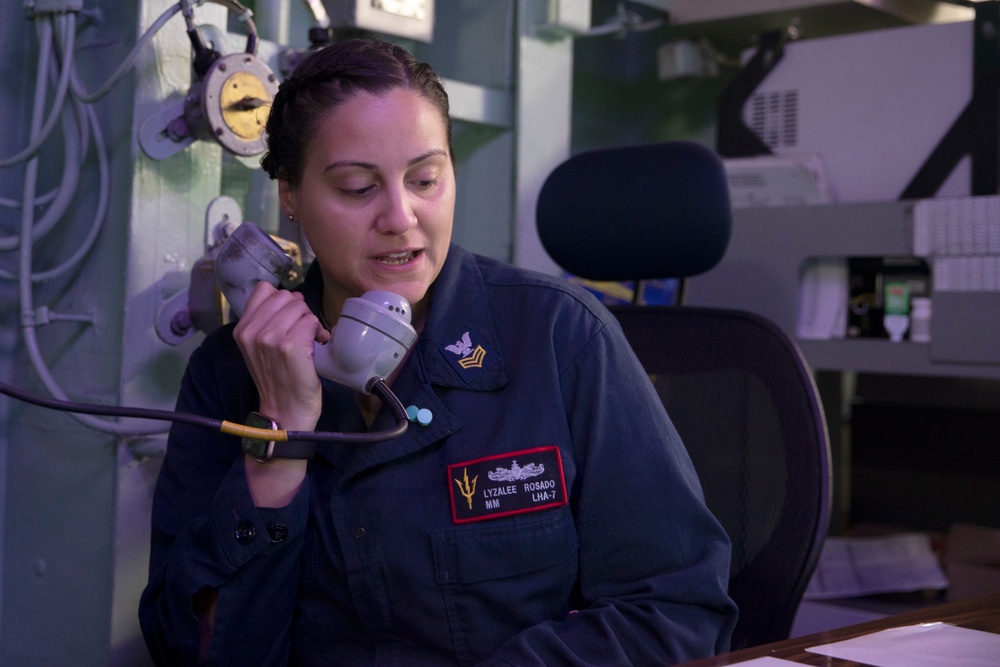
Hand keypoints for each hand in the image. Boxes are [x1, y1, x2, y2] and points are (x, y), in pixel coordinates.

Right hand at [233, 282, 330, 430]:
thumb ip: (265, 322)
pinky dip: (319, 331)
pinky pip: (310, 321)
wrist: (285, 411)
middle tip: (304, 331)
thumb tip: (291, 298)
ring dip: (311, 321)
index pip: (264, 289)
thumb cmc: (278, 379)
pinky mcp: (289, 346)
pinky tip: (318, 345)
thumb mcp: (259, 348)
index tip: (290, 319)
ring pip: (300, 306)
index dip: (283, 301)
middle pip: (286, 296)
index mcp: (242, 329)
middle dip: (300, 310)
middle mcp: (252, 331)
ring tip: (311, 340)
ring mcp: (270, 338)